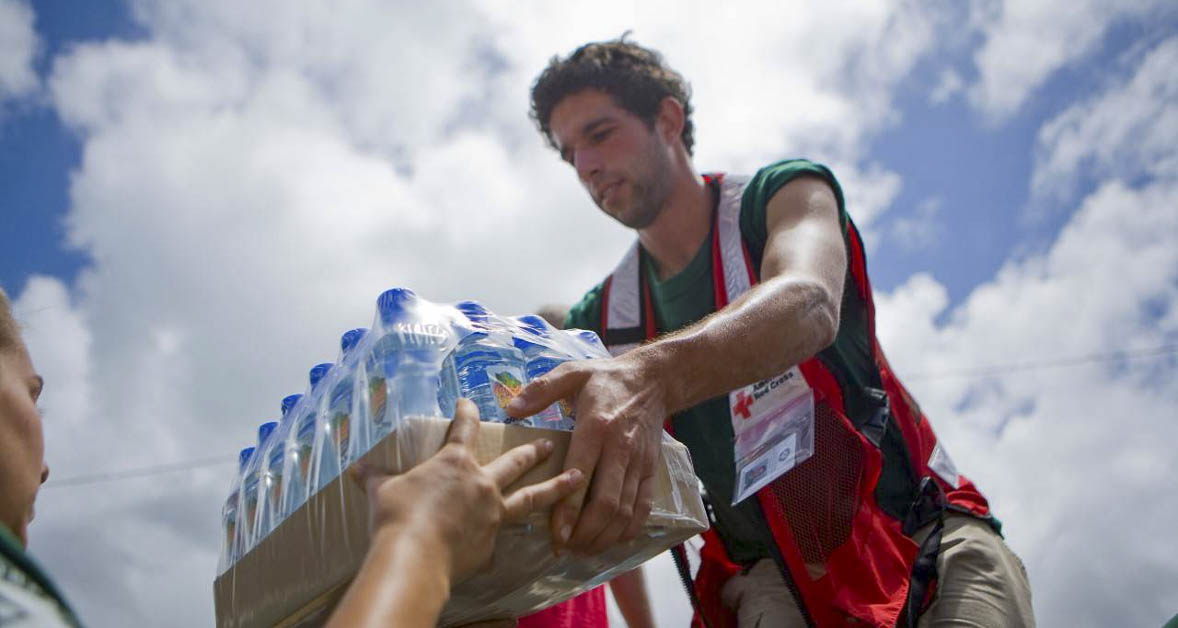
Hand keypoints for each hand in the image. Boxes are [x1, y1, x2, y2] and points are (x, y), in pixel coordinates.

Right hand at [352, 399, 584, 580]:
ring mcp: (493, 513)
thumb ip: (376, 478)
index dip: (468, 411)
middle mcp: (482, 482)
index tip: (470, 401)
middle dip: (532, 450)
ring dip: (557, 486)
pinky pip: (503, 539)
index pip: (465, 427)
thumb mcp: (383, 491)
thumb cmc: (397, 516)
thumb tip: (355, 469)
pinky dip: (509, 538)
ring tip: (577, 478)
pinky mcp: (494, 543)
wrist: (415, 556)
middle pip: (515, 461)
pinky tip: (523, 540)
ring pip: (532, 497)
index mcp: (455, 462)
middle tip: (549, 443)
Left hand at [507, 354, 665, 553]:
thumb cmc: (606, 379)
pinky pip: (644, 508)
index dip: (569, 510)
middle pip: (607, 503)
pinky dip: (629, 530)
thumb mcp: (572, 373)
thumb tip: (510, 409)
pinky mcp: (651, 470)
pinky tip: (611, 541)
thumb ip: (541, 390)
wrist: (654, 380)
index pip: (581, 476)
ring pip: (626, 511)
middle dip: (586, 533)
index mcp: (597, 427)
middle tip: (566, 549)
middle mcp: (620, 449)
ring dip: (605, 537)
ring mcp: (639, 463)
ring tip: (583, 550)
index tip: (556, 534)